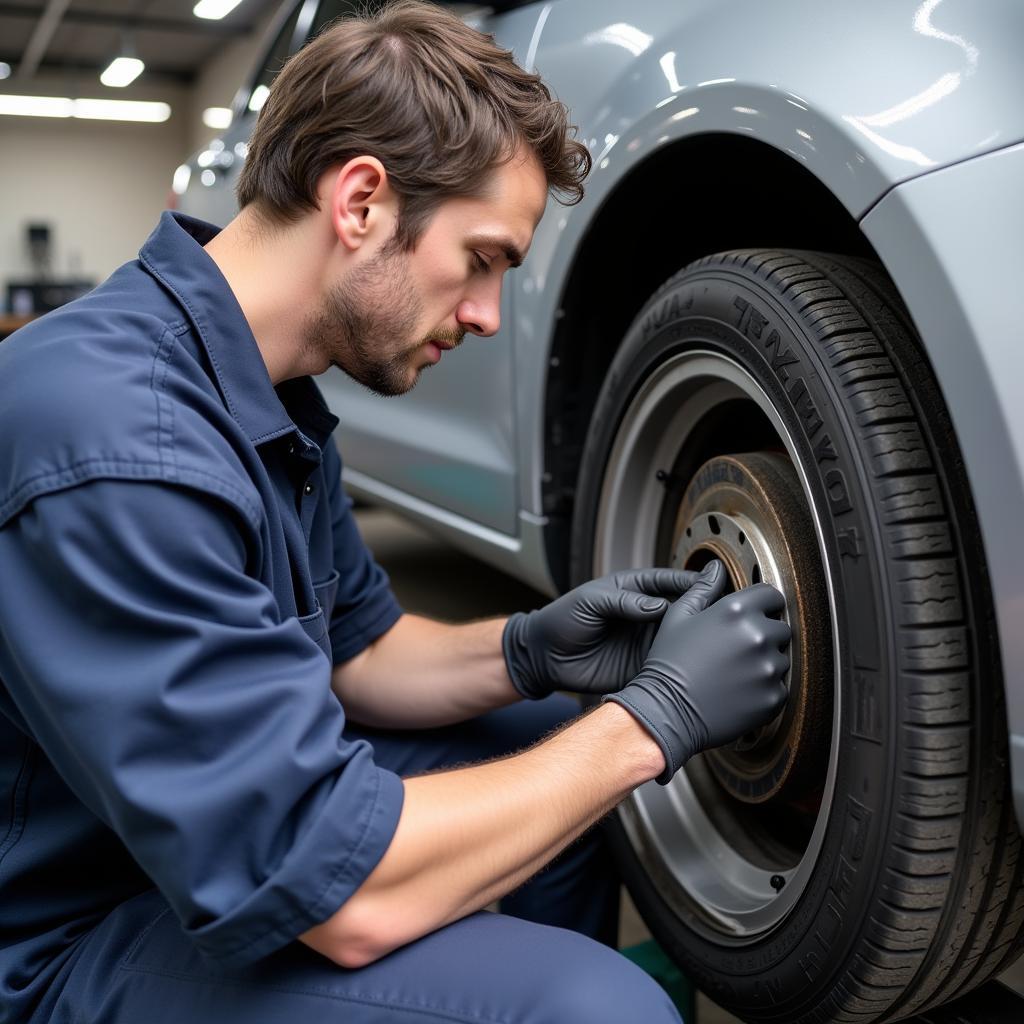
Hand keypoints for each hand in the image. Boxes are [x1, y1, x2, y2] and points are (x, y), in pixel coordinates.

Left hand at [502, 568, 700, 699]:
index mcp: (636, 590)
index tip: (714, 583)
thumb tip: (659, 606)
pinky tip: (698, 669)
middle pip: (684, 611)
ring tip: (719, 642)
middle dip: (704, 611)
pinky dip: (682, 668)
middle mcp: (647, 615)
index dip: (693, 583)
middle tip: (724, 614)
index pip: (671, 583)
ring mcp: (647, 641)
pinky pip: (668, 666)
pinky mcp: (643, 667)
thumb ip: (625, 601)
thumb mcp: (591, 601)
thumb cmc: (563, 619)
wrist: (545, 656)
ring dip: (698, 641)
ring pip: (682, 639)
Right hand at [604, 561, 790, 783]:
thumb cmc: (668, 664)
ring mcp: (768, 668)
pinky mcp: (773, 697)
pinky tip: (739, 690)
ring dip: (765, 662)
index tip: (753, 614)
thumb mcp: (678, 617)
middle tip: (736, 649)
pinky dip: (765, 689)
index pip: (771, 595)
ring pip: (781, 658)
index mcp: (736, 611)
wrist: (667, 711)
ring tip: (735, 672)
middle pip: (780, 627)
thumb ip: (702, 589)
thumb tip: (716, 568)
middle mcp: (757, 636)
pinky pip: (780, 687)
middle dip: (764, 634)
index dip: (762, 604)